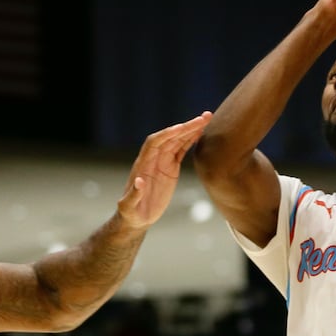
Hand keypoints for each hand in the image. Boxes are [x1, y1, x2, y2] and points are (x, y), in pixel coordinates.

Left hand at [118, 112, 212, 229]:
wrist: (137, 217)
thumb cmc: (131, 213)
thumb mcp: (129, 206)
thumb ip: (134, 194)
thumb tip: (139, 181)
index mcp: (143, 164)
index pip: (154, 142)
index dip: (167, 134)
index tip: (182, 128)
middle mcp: (153, 159)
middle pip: (169, 137)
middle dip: (185, 127)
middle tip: (204, 118)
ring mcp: (162, 162)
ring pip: (177, 140)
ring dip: (191, 129)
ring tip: (207, 119)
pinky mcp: (170, 168)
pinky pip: (181, 150)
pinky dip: (191, 140)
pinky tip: (201, 133)